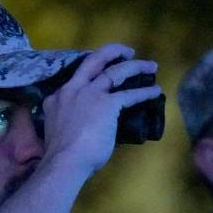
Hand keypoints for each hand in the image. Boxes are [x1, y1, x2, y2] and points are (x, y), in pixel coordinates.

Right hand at [39, 43, 160, 177]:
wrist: (65, 161)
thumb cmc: (60, 154)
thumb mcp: (58, 129)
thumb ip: (71, 120)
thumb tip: (86, 126)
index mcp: (57, 98)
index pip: (75, 80)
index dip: (90, 75)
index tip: (100, 74)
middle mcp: (73, 90)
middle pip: (94, 61)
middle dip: (113, 52)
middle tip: (127, 52)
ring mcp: (91, 94)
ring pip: (116, 72)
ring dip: (136, 66)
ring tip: (151, 67)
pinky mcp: (108, 103)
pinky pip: (130, 94)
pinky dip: (145, 92)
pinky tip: (156, 91)